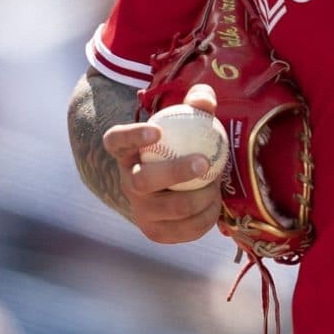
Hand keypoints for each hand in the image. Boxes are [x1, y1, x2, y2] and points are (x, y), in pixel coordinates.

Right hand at [101, 82, 222, 244]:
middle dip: (174, 173)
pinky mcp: (155, 233)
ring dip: (199, 198)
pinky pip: (184, 230)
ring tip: (215, 186)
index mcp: (126, 152)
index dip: (132, 137)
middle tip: (204, 163)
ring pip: (170, 210)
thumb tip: (205, 101)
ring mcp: (139, 211)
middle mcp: (127, 183)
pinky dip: (205, 218)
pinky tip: (215, 205)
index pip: (117, 140)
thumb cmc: (180, 146)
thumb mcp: (186, 122)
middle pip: (143, 182)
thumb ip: (196, 105)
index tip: (157, 131)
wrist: (174, 188)